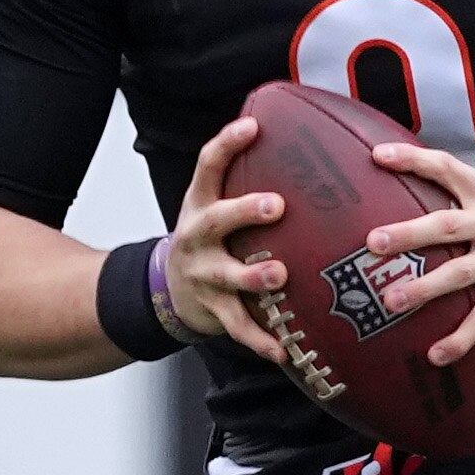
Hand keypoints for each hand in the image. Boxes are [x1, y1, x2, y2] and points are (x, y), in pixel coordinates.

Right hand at [166, 117, 288, 363]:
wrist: (168, 289)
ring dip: (252, 276)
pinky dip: (260, 339)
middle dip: (242, 211)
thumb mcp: (214, 206)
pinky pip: (237, 326)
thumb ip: (246, 182)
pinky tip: (284, 349)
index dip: (227, 143)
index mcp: (200, 203)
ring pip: (226, 276)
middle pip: (214, 220)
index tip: (253, 125)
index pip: (207, 165)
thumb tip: (307, 144)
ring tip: (279, 274)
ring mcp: (203, 274)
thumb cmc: (210, 240)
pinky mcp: (213, 309)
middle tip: (274, 205)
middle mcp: (196, 236)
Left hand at [364, 142, 474, 366]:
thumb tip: (403, 185)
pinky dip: (459, 338)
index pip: (448, 168)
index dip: (413, 160)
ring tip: (392, 300)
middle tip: (374, 242)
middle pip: (448, 225)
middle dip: (409, 234)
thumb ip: (459, 191)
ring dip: (425, 288)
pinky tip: (435, 354)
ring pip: (461, 274)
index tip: (378, 156)